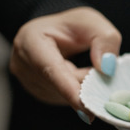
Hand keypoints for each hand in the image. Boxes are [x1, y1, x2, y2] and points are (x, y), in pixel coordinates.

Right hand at [10, 7, 121, 122]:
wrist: (57, 31)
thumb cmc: (73, 25)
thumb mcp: (94, 22)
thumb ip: (105, 40)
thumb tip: (106, 68)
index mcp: (30, 40)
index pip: (50, 69)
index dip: (69, 89)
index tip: (86, 108)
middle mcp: (22, 63)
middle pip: (59, 86)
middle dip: (85, 85)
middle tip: (105, 77)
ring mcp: (27, 81)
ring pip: (62, 95)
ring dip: (82, 88)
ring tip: (90, 71)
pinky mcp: (38, 92)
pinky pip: (62, 99)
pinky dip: (77, 92)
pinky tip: (82, 81)